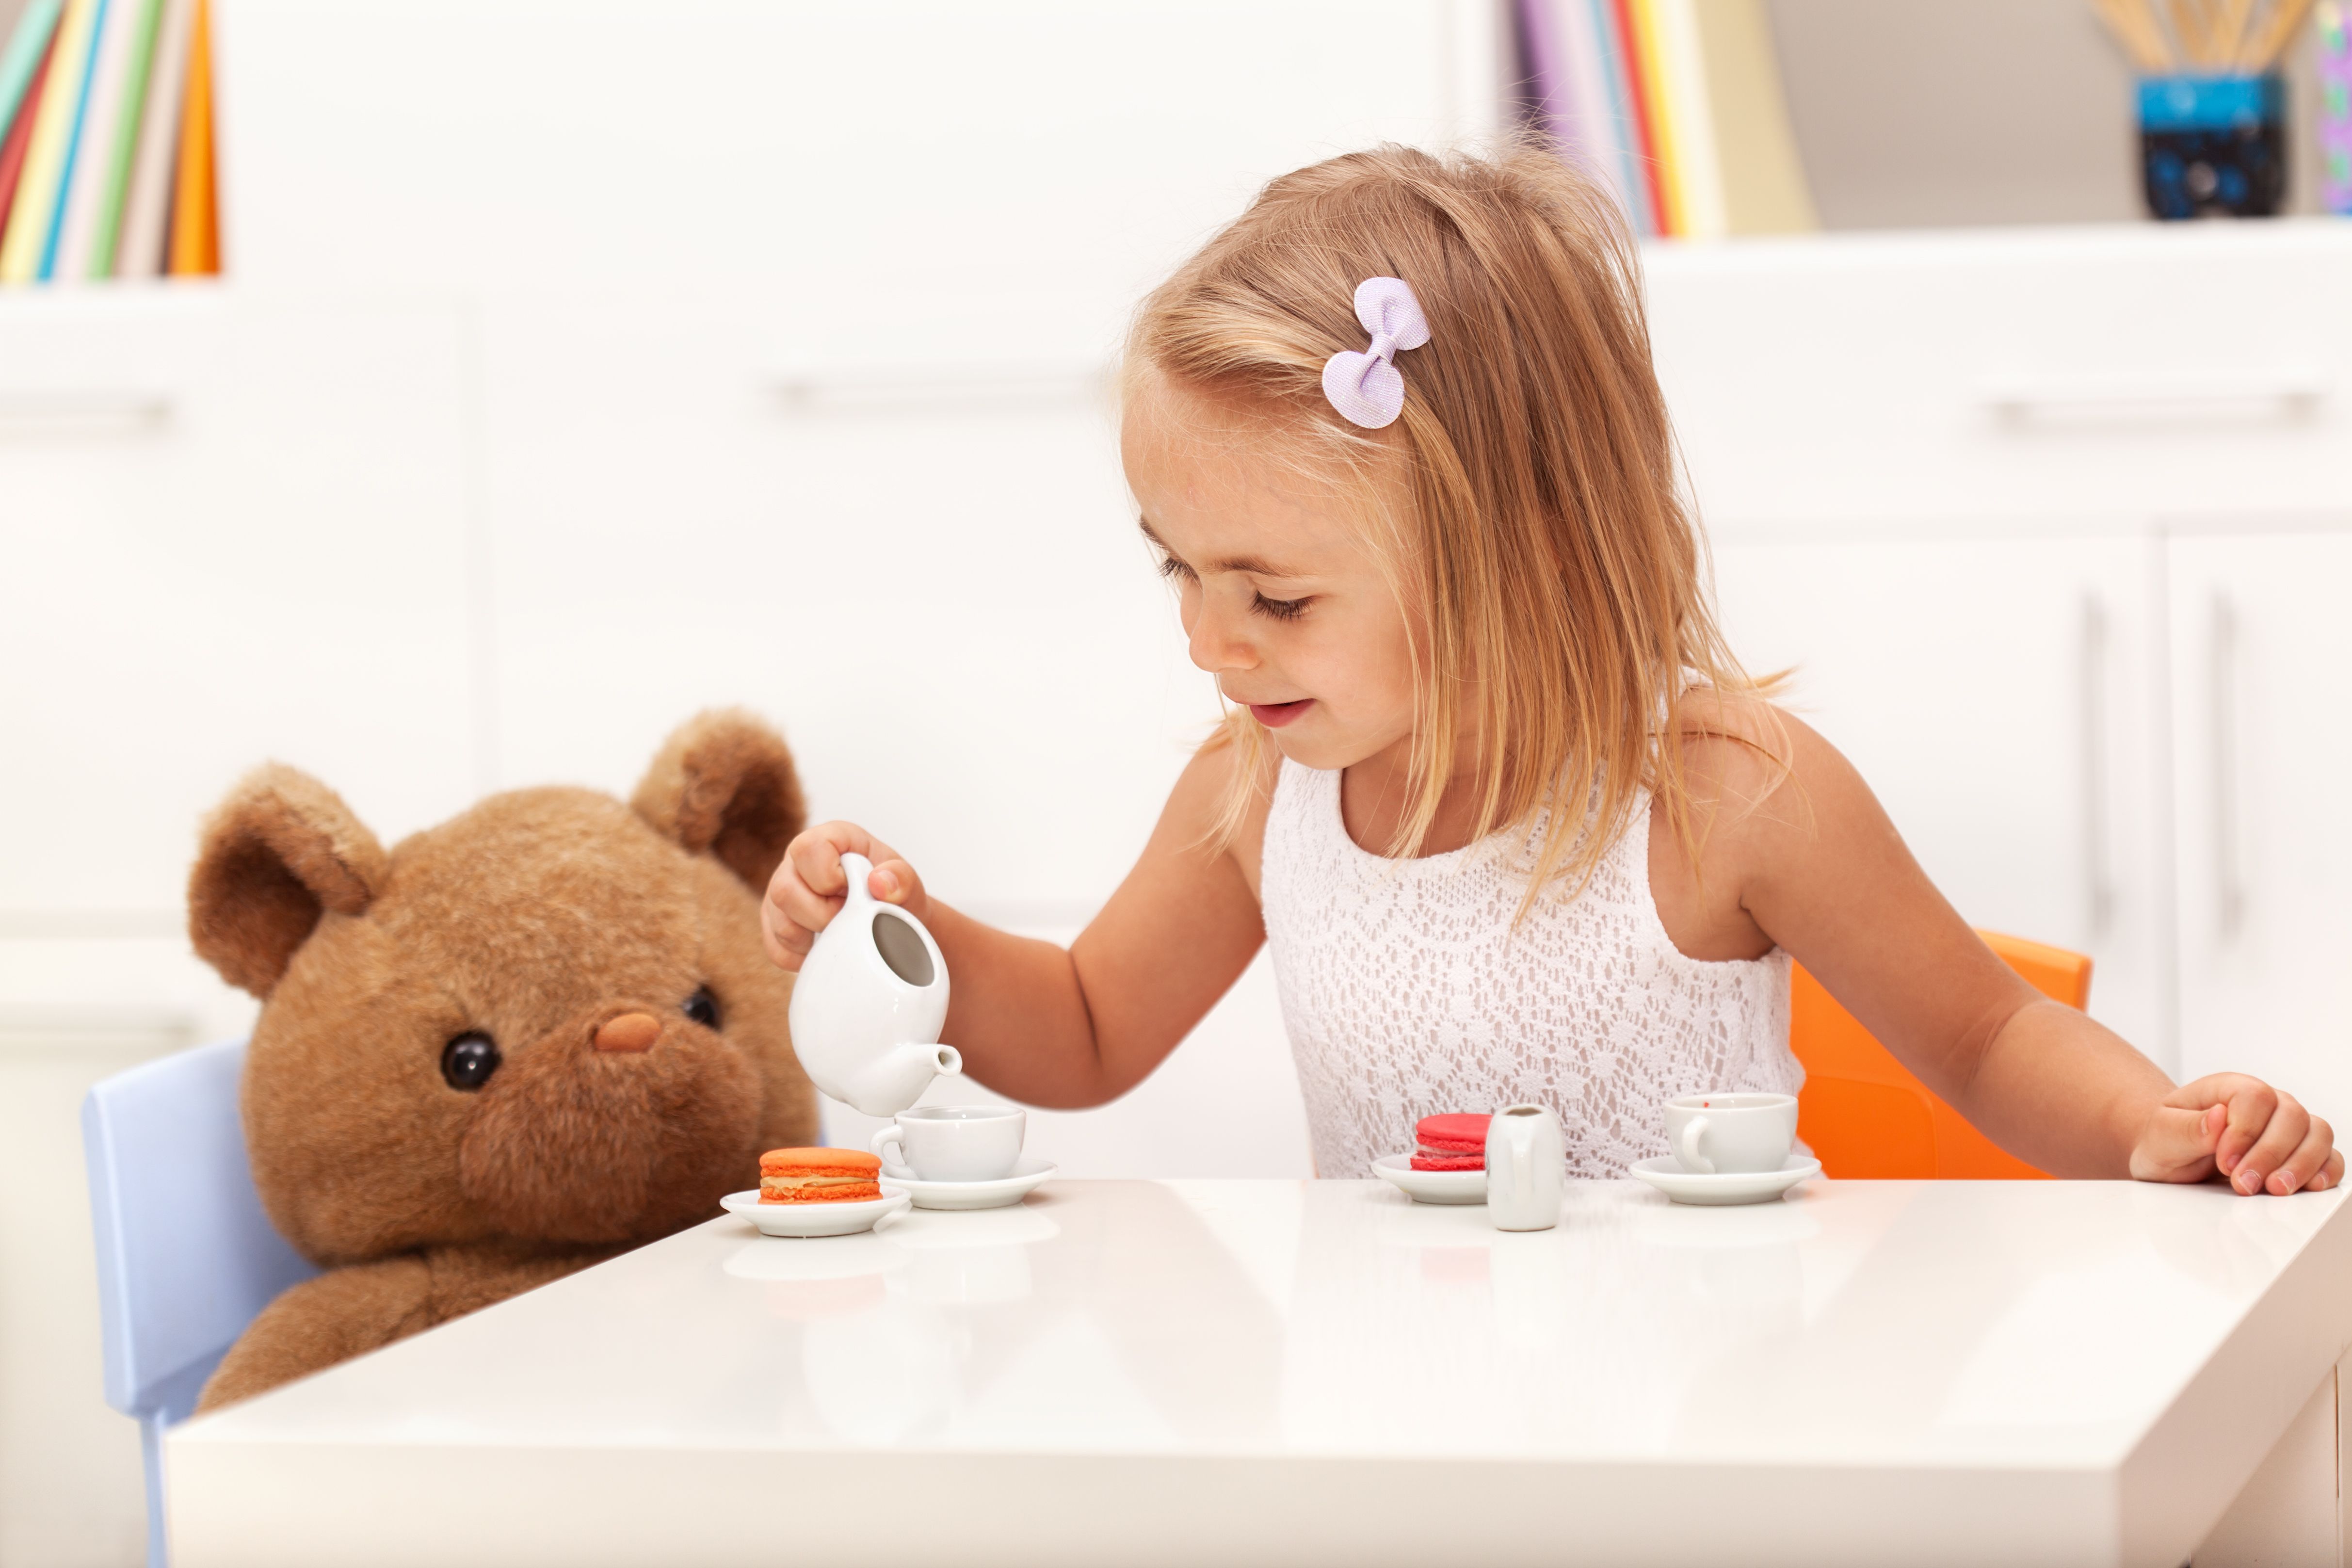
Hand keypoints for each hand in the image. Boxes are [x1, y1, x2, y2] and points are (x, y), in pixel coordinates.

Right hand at [761, 821, 929, 972]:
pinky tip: (826, 947)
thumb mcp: (905, 881)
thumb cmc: (892, 892)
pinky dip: (804, 957)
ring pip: (779, 923)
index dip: (828, 876)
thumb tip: (880, 883)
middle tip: (848, 918)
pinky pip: (777, 949)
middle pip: (783, 890)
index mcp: (828, 840)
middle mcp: (798, 863)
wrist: (892, 920)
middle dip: (821, 915)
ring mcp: (783, 892)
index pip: (807, 849)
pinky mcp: (776, 922)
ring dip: (815, 938)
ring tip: (841, 931)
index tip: (850, 889)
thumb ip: (900, 877)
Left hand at [2129, 1074, 2341, 1194]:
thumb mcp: (2161, 1134)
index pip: (2255, 1097)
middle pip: (2292, 1115)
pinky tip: (2307, 1187)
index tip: (2224, 1162)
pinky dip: (2325, 1171)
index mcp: (2231, 1088)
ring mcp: (2287, 1127)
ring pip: (2317, 1134)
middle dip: (2270, 1154)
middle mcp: (2267, 1103)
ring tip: (2274, 1190)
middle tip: (2244, 1184)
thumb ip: (2186, 1127)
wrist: (2172, 1158)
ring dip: (2301, 1165)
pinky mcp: (2300, 1152)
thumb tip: (2219, 1116)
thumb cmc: (2167, 1140)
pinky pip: (2328, 1156)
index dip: (2244, 1132)